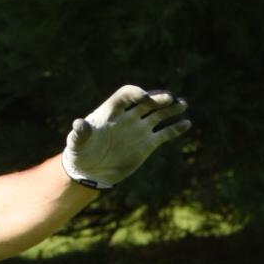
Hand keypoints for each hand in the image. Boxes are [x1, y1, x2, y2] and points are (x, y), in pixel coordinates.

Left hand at [64, 83, 190, 190]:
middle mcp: (127, 117)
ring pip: (158, 114)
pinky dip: (175, 128)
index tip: (144, 98)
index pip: (126, 95)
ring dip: (170, 109)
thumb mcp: (77, 143)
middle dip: (157, 99)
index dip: (135, 93)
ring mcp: (139, 129)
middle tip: (170, 99)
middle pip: (146, 102)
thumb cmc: (80, 153)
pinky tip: (186, 123)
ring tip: (183, 104)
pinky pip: (164, 133)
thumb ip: (80, 133)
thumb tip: (78, 124)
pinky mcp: (147, 144)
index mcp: (111, 111)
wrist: (90, 170)